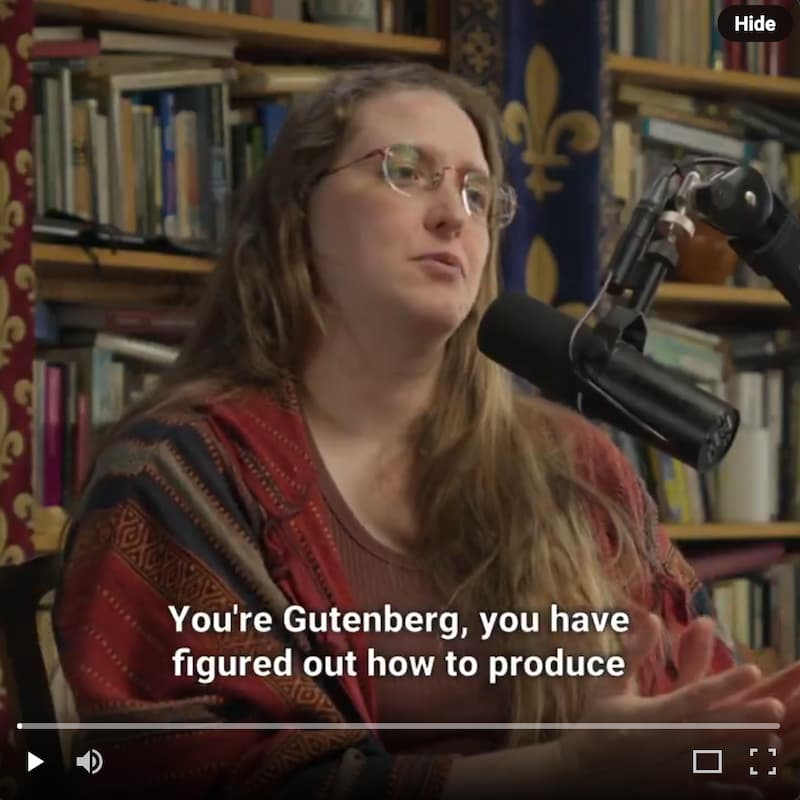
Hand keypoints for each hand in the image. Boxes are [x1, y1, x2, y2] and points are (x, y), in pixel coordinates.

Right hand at [556, 610, 784, 798]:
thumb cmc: (595, 723)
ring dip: (748, 753)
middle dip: (748, 718)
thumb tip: (652, 618)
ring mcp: (674, 772)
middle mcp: (668, 744)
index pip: (697, 695)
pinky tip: (756, 790)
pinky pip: (711, 793)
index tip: (753, 669)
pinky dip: (735, 791)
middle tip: (777, 707)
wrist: (582, 774)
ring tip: (775, 743)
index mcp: (653, 716)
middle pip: (716, 729)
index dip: (726, 682)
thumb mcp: (608, 683)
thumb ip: (632, 652)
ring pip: (720, 762)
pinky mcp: (676, 791)